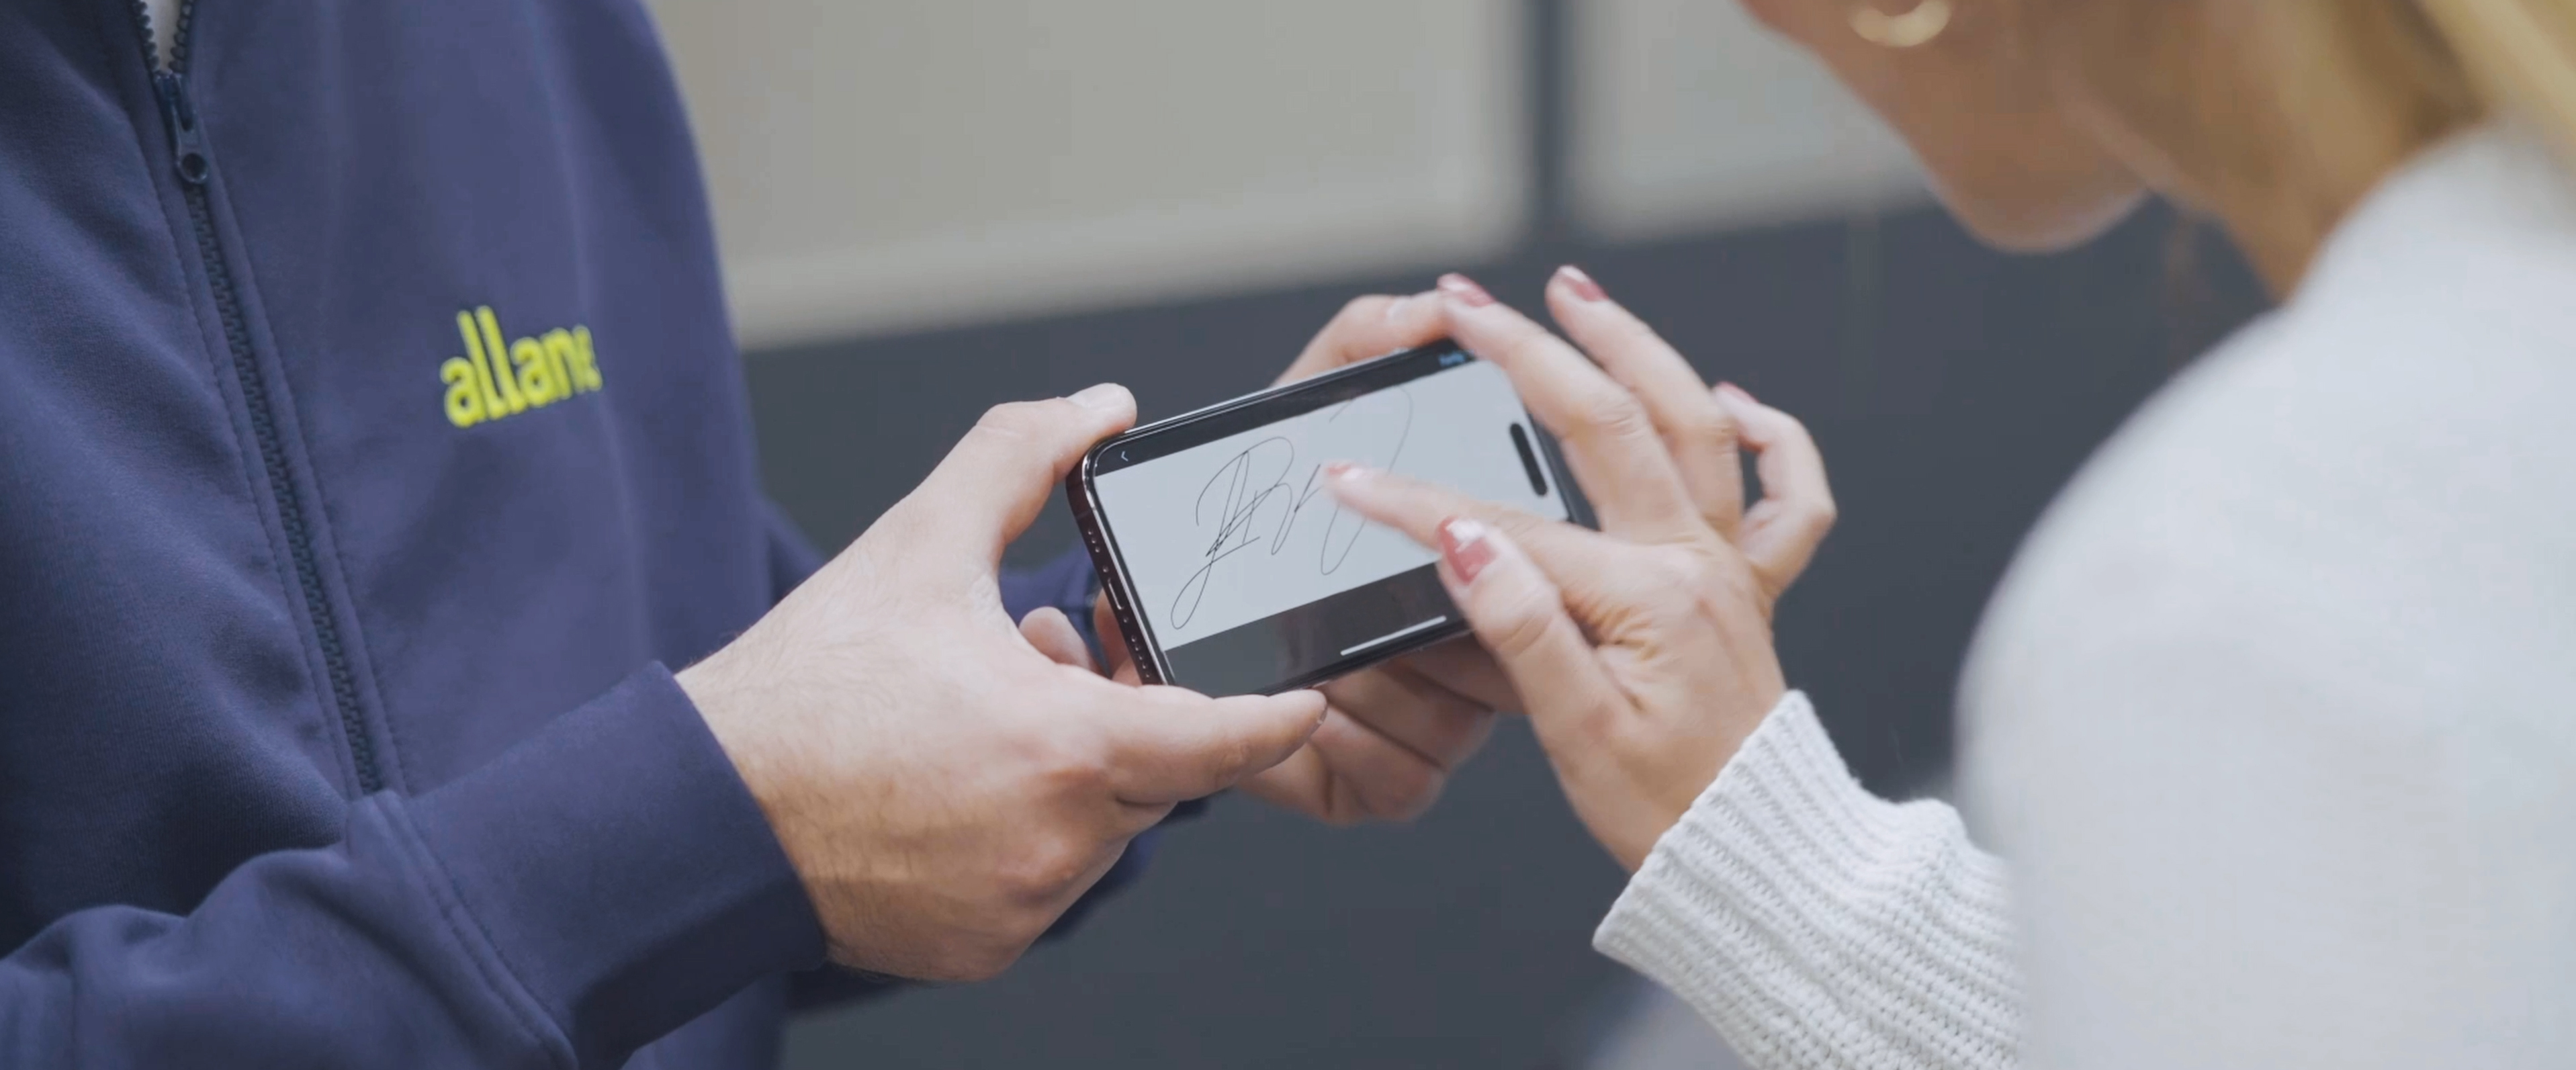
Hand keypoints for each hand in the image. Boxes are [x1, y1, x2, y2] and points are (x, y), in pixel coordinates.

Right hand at [682, 385, 1326, 980]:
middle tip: (1045, 656)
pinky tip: (957, 782)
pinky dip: (1025, 831)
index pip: (1225, 741)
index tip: (1307, 695)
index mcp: (1064, 749)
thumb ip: (1019, 457)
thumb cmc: (804, 687)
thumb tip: (1102, 407)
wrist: (698, 813)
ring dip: (1074, 773)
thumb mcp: (917, 544)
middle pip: (1155, 773)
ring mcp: (1022, 906)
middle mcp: (1058, 843)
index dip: (1275, 713)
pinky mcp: (985, 947)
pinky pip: (1045, 881)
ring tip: (985, 713)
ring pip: (1102, 828)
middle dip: (1126, 714)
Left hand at [1083, 292, 1511, 823]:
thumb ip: (1362, 345)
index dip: (1499, 560)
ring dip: (1380, 685)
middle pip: (1501, 659)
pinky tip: (1302, 705)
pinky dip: (1347, 744)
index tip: (1442, 534)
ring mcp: (1432, 730)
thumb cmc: (1261, 511)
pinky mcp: (1378, 787)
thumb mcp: (1302, 410)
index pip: (1531, 575)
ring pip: (1450, 725)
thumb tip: (1435, 306)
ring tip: (1314, 648)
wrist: (1159, 606)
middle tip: (1367, 596)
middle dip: (1434, 628)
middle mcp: (1470, 657)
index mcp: (1474, 571)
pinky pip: (1396, 780)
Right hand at [1325, 269, 1835, 869]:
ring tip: (1577, 295)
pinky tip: (1733, 402)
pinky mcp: (1750, 591)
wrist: (1760, 860)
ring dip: (1637, 347)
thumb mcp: (1575, 731)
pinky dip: (1767, 439)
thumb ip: (1519, 626)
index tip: (1345, 479)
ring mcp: (1728, 568)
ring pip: (1694, 424)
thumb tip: (1461, 537)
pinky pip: (1784, 498)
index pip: (1508, 524)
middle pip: (1610, 422)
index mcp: (1642, 596)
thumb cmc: (1665, 811)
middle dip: (1528, 351)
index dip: (1416, 501)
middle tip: (1466, 303)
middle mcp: (1694, 562)